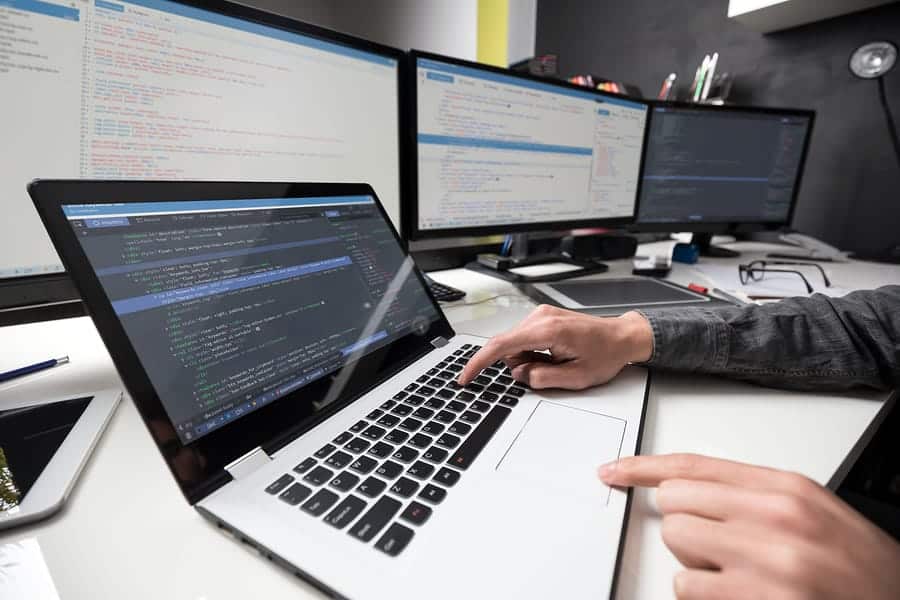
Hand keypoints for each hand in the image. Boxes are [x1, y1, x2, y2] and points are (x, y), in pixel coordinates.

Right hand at [457, 305, 652, 389]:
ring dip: (528, 358)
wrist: (621, 337)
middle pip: (507, 346)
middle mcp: (541, 317)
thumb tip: (519, 375)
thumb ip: (541, 378)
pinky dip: (533, 351)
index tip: (465, 377)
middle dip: (519, 364)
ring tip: (556, 361)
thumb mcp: (575, 378)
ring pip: (515, 343)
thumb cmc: (605, 354)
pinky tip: (554, 354)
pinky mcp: (543, 316)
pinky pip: (525, 338)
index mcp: (547, 331)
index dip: (479, 363)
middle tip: (548, 371)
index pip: (501, 346)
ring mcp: (541, 314)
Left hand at [599, 453, 899, 599]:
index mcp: (786, 489)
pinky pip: (688, 587)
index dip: (644, 467)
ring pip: (676, 543)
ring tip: (739, 572)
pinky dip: (703, 594)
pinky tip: (739, 594)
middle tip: (721, 543)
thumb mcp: (812, 510)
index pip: (693, 466)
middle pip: (675, 502)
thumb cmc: (856, 566)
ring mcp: (766, 563)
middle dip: (686, 523)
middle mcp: (775, 518)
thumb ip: (750, 493)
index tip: (614, 472)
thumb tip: (687, 491)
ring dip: (695, 562)